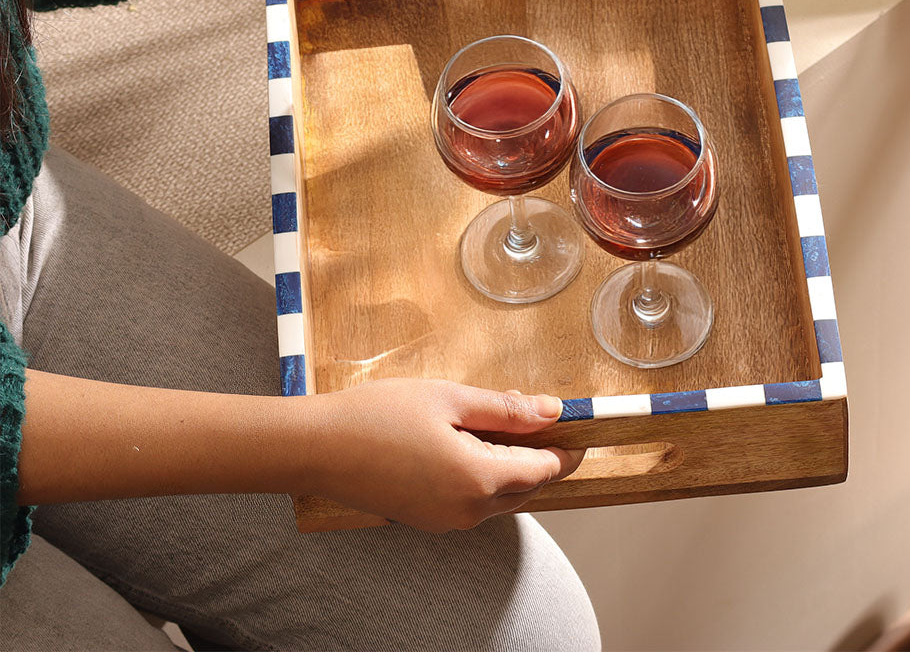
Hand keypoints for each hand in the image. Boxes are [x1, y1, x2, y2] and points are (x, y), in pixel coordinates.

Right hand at [297, 379, 584, 531]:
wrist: (318, 447)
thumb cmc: (378, 416)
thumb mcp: (449, 399)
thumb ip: (505, 409)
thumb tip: (551, 411)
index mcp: (477, 479)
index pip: (542, 470)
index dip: (565, 449)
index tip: (580, 431)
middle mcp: (466, 511)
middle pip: (525, 488)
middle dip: (542, 458)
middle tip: (548, 424)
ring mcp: (445, 521)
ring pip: (499, 498)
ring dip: (513, 468)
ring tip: (510, 428)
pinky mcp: (427, 520)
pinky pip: (473, 503)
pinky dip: (486, 478)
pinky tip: (474, 447)